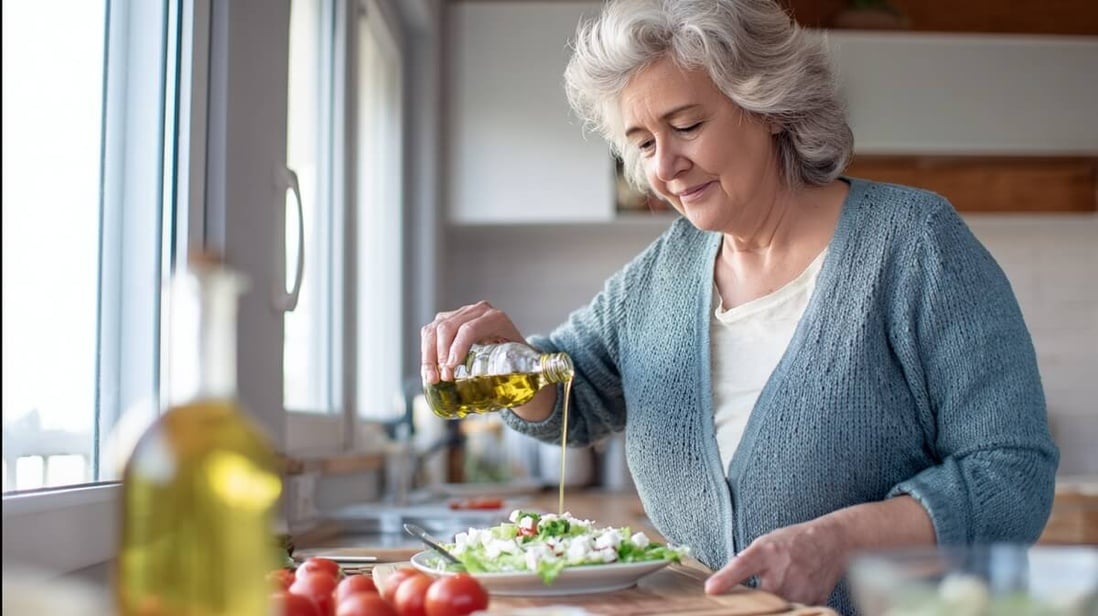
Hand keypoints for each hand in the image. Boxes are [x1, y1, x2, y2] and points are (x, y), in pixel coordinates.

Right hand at [420, 301, 523, 383]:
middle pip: (448, 327)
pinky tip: (429, 371)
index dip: (457, 348)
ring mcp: (460, 314)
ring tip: (432, 378)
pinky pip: (429, 332)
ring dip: (429, 355)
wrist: (514, 353)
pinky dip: (426, 353)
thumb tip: (513, 392)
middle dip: (440, 354)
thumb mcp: (520, 364)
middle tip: (442, 378)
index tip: (451, 369)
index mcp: (496, 319)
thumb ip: (514, 373)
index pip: (470, 329)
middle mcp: (477, 311)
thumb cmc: (518, 363)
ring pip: (434, 329)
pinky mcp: (448, 320)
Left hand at [704, 518, 848, 605]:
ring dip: (773, 607)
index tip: (711, 591)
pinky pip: (795, 611)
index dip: (725, 580)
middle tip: (755, 592)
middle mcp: (783, 573)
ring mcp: (801, 590)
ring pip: (778, 608)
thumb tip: (718, 585)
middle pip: (760, 599)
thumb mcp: (763, 545)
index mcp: (766, 554)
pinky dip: (789, 608)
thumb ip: (742, 564)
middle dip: (754, 602)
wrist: (830, 542)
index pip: (741, 567)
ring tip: (776, 591)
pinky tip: (790, 595)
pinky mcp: (815, 601)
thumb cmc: (792, 542)